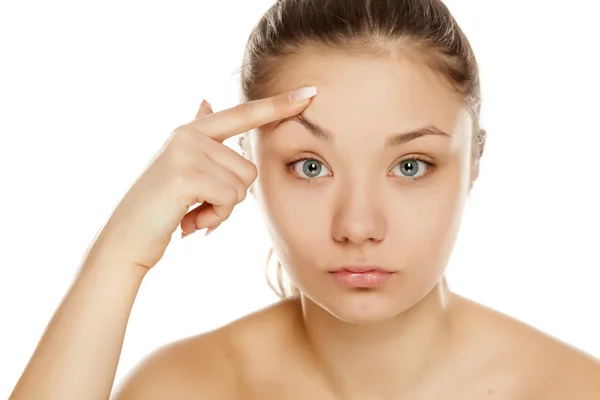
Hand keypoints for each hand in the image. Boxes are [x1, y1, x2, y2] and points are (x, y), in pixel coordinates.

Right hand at [91, 87, 316, 269]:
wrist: (126, 239)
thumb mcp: (181, 166)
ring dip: (223, 209)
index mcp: (193, 131)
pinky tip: (189, 222)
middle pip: (250, 167)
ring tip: (192, 212)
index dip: (278, 104)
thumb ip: (200, 137)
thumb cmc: (161, 208)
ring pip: (242, 185)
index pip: (244, 114)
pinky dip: (215, 218)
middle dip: (232, 196)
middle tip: (199, 206)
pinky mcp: (184, 174)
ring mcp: (185, 151)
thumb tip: (206, 98)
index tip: (312, 92)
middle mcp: (189, 134)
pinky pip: (230, 199)